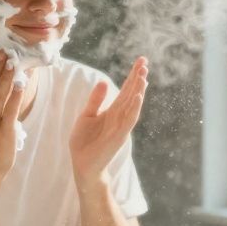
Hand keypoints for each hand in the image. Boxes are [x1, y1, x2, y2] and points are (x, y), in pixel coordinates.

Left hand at [70, 57, 148, 181]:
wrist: (81, 164)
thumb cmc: (84, 142)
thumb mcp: (87, 116)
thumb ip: (95, 100)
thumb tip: (103, 82)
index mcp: (113, 110)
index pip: (126, 89)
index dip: (133, 75)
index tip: (141, 61)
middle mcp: (120, 116)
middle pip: (132, 94)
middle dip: (138, 78)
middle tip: (145, 62)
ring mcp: (121, 126)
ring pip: (133, 105)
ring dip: (139, 91)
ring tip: (143, 76)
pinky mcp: (119, 136)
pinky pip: (129, 120)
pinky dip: (134, 108)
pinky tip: (138, 97)